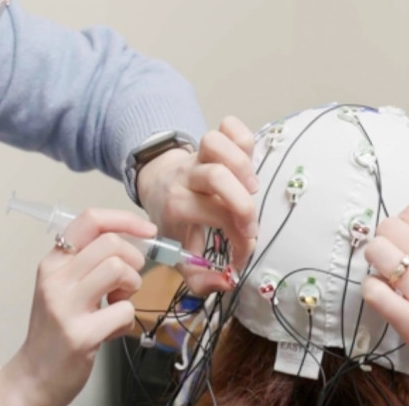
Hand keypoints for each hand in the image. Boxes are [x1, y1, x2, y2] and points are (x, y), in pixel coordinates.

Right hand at [0, 209, 154, 405]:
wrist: (35, 375)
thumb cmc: (57, 328)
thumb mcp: (65, 286)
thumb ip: (90, 262)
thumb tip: (134, 240)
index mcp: (53, 262)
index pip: (90, 220)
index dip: (125, 219)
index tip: (148, 230)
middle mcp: (55, 279)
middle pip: (111, 243)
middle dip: (134, 259)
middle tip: (128, 281)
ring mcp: (65, 306)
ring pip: (118, 269)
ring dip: (132, 285)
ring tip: (119, 300)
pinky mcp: (80, 335)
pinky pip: (124, 310)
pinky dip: (127, 318)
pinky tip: (112, 327)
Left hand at [137, 116, 257, 294]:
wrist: (157, 184)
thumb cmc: (175, 222)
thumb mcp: (178, 255)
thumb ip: (200, 277)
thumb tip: (228, 282)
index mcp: (177, 204)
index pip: (214, 215)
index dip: (240, 239)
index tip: (244, 254)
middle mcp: (186, 176)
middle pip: (216, 176)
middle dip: (243, 203)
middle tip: (250, 223)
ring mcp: (198, 155)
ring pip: (216, 142)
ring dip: (242, 165)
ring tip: (251, 188)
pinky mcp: (213, 142)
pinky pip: (229, 126)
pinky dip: (243, 138)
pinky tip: (248, 161)